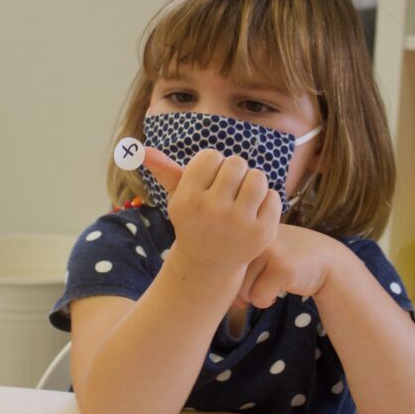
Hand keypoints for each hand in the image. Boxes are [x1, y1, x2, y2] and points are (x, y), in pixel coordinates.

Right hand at [143, 146, 281, 270]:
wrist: (210, 264)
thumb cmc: (195, 221)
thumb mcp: (177, 197)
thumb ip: (163, 170)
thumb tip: (141, 149)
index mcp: (188, 198)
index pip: (210, 156)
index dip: (212, 165)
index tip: (209, 181)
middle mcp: (212, 210)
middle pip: (236, 163)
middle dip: (234, 172)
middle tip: (229, 190)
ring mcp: (238, 223)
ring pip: (257, 177)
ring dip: (252, 183)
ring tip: (244, 196)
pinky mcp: (262, 233)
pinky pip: (273, 197)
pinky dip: (266, 201)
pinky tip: (255, 213)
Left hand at [232, 223, 338, 308]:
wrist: (325, 258)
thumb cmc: (285, 259)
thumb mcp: (258, 252)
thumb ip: (238, 265)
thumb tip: (224, 295)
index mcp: (246, 227)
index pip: (222, 261)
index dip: (232, 275)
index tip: (248, 275)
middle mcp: (255, 235)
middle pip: (231, 278)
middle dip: (244, 288)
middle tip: (263, 280)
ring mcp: (269, 250)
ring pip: (243, 290)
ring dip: (256, 295)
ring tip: (272, 281)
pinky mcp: (281, 267)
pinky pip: (258, 297)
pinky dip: (267, 301)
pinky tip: (280, 289)